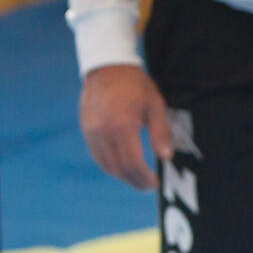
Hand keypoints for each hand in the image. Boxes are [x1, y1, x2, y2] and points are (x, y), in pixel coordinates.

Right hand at [79, 65, 173, 189]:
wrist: (107, 67)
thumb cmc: (134, 84)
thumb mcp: (154, 104)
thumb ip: (160, 132)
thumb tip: (166, 157)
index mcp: (123, 126)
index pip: (133, 163)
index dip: (144, 178)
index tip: (154, 183)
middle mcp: (104, 133)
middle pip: (119, 169)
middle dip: (135, 181)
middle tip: (147, 185)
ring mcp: (92, 133)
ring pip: (107, 166)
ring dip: (122, 176)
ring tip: (136, 177)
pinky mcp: (86, 132)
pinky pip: (98, 157)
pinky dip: (110, 166)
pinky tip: (122, 165)